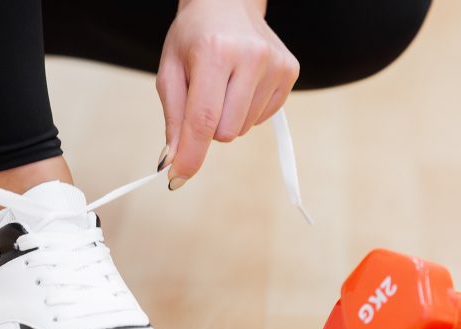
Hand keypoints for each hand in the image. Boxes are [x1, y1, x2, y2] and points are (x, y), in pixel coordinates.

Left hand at [156, 0, 298, 188]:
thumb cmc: (193, 36)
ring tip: (224, 84)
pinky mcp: (290, 71)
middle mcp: (252, 57)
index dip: (191, 154)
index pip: (204, 120)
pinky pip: (262, 118)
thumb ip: (173, 117)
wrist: (228, 2)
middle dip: (208, 127)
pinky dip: (247, 110)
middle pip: (225, 132)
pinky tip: (242, 84)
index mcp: (215, 52)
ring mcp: (276, 65)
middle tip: (203, 96)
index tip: (178, 178)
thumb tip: (174, 161)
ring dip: (228, 118)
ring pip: (244, 128)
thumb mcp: (170, 70)